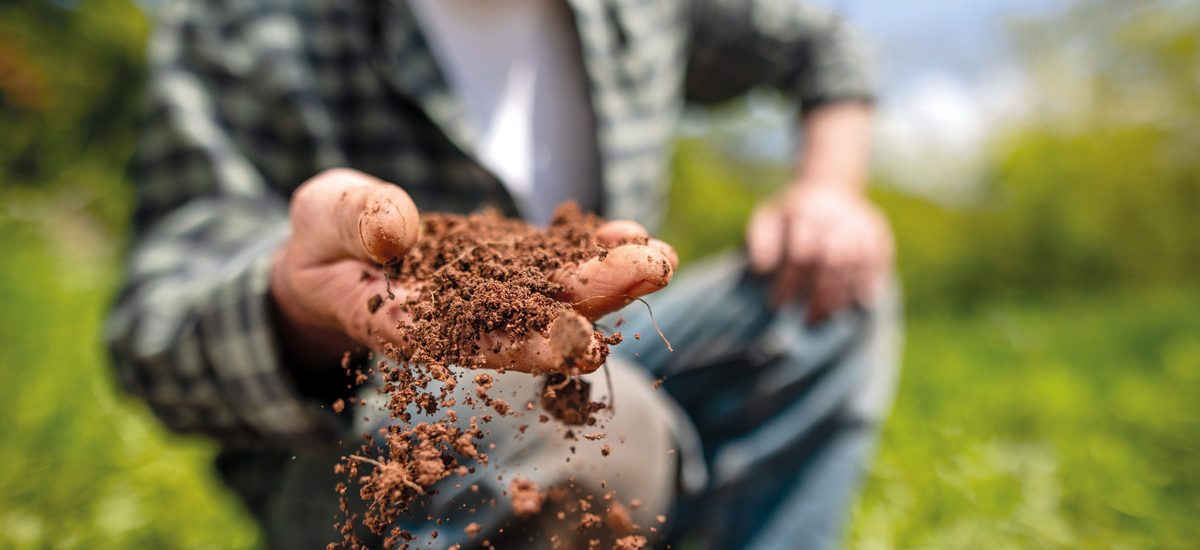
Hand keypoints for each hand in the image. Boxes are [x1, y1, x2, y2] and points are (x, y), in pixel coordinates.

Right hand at [269, 168, 676, 372]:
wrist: (336, 249)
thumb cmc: (321, 240)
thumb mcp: (321, 217)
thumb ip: (354, 221)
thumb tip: (397, 229)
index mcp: (410, 325)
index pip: (474, 344)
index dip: (528, 345)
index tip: (581, 343)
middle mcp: (463, 321)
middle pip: (533, 319)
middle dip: (595, 299)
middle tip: (653, 271)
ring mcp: (491, 296)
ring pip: (555, 294)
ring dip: (610, 278)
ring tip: (660, 254)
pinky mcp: (507, 269)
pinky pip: (554, 262)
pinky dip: (591, 250)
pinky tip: (633, 233)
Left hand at [745, 183, 892, 323]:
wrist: (828, 187)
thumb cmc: (791, 215)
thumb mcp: (768, 218)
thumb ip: (760, 240)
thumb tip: (761, 267)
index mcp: (805, 211)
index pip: (800, 253)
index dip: (789, 281)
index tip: (778, 305)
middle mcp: (835, 215)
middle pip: (832, 260)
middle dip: (819, 294)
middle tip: (807, 320)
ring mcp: (860, 221)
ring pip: (855, 262)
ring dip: (842, 293)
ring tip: (827, 316)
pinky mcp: (877, 230)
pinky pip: (878, 259)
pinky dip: (870, 281)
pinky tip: (861, 303)